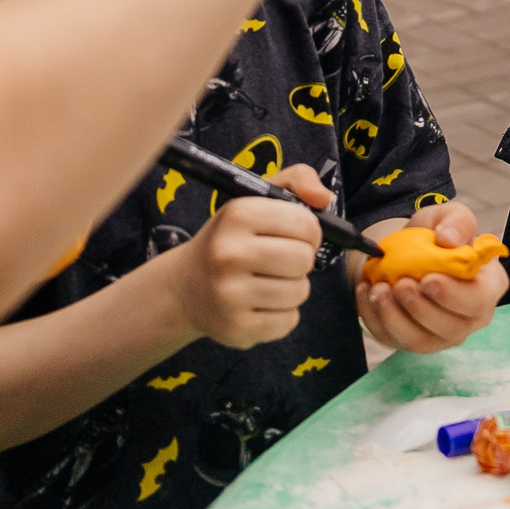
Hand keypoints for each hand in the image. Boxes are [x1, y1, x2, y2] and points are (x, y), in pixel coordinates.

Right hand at [158, 165, 327, 350]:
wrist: (185, 286)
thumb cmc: (231, 238)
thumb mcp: (256, 198)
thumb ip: (298, 180)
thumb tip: (324, 197)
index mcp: (238, 215)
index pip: (306, 224)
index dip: (309, 231)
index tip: (292, 236)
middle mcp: (229, 254)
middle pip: (304, 260)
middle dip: (300, 260)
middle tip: (280, 261)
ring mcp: (230, 295)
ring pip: (300, 292)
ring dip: (292, 287)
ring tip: (268, 282)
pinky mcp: (236, 328)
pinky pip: (288, 321)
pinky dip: (282, 314)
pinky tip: (260, 304)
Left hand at [355, 202, 506, 353]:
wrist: (409, 251)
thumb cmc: (438, 237)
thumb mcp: (450, 216)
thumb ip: (457, 222)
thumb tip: (448, 239)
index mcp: (488, 288)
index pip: (478, 302)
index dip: (453, 296)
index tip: (427, 279)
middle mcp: (470, 319)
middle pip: (451, 328)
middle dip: (420, 309)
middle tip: (399, 284)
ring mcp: (442, 336)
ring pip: (422, 341)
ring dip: (395, 318)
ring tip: (379, 289)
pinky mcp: (413, 341)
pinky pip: (394, 340)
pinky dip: (376, 319)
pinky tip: (367, 294)